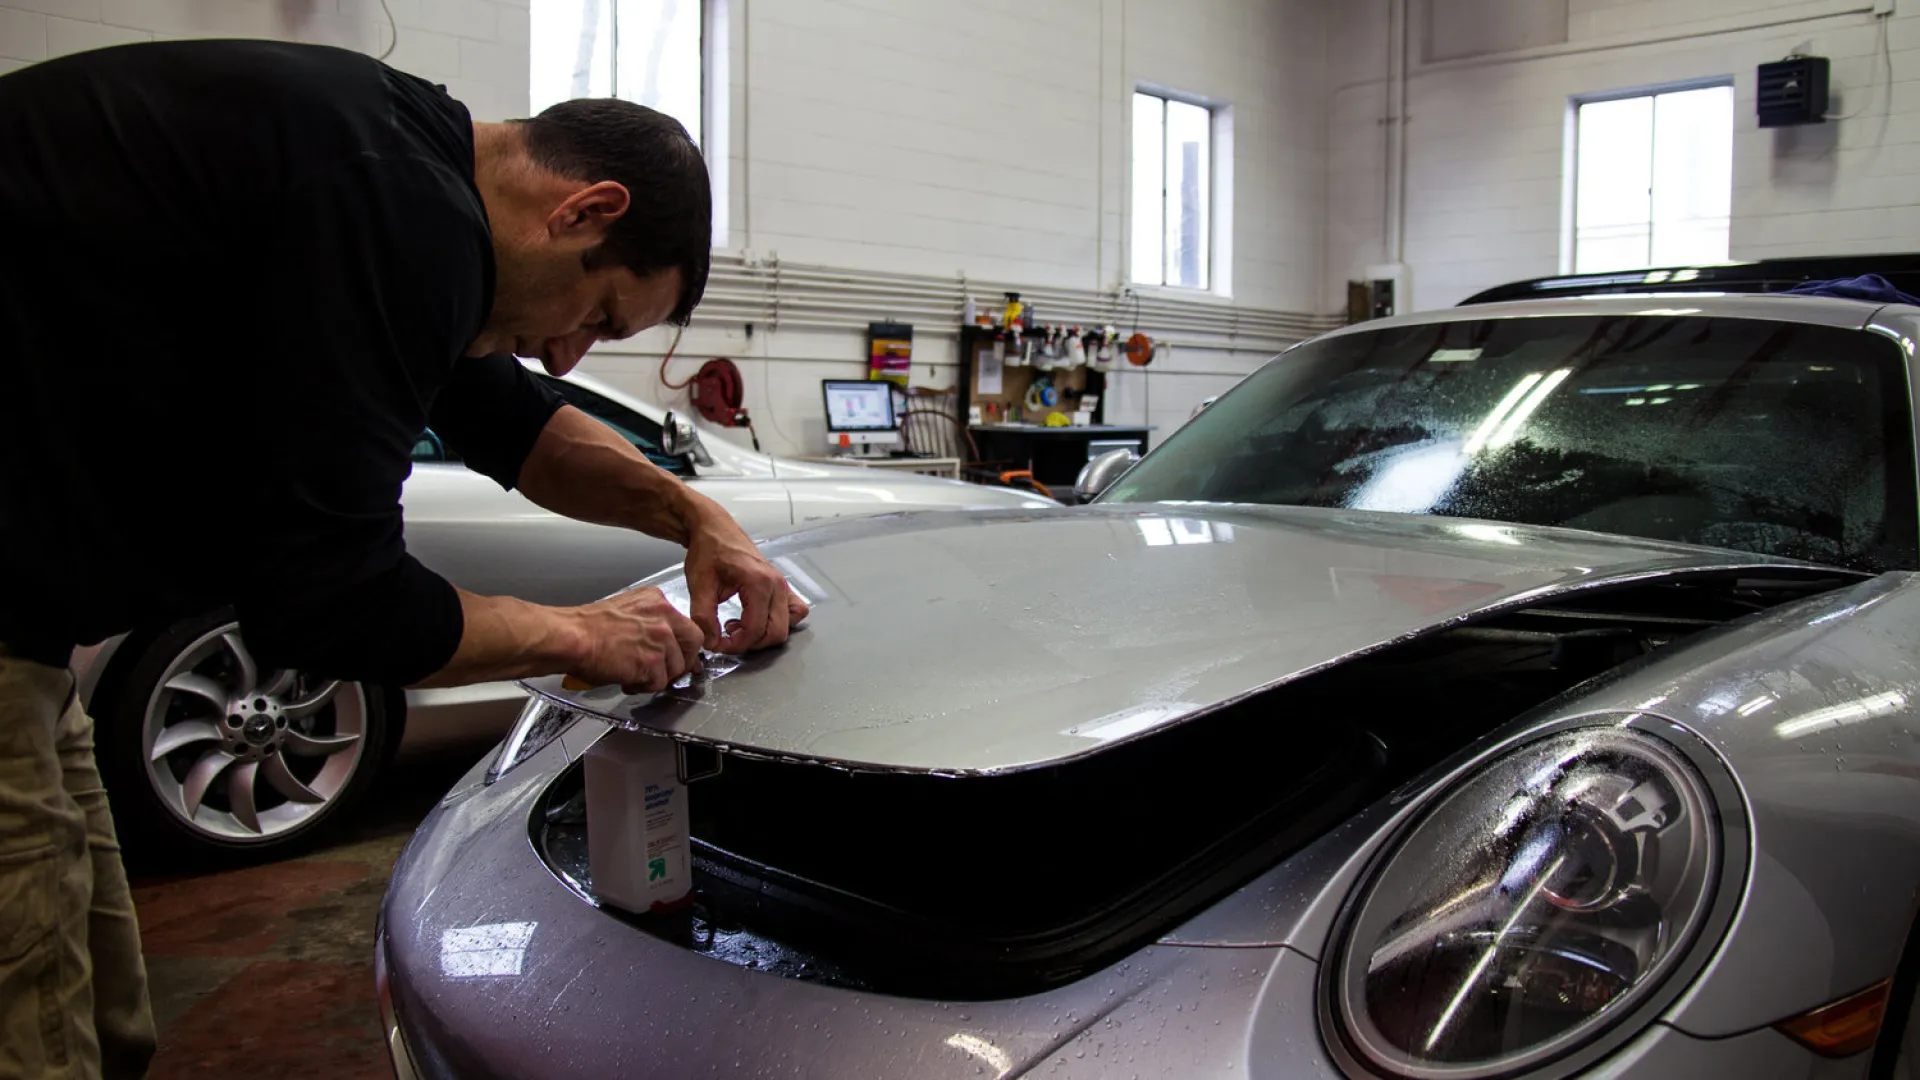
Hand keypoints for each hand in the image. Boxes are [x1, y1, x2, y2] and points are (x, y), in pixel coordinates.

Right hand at [565, 586, 706, 692]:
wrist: (571, 637)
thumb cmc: (587, 627)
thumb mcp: (627, 610)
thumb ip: (650, 622)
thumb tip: (664, 643)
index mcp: (657, 600)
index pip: (686, 624)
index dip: (682, 644)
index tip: (679, 654)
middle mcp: (664, 615)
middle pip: (693, 643)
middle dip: (681, 661)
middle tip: (665, 671)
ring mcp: (661, 638)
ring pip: (676, 667)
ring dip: (657, 677)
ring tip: (634, 674)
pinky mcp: (653, 661)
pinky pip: (658, 683)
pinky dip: (643, 686)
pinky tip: (626, 679)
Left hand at [683, 506, 811, 653]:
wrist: (715, 529)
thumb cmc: (708, 550)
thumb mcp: (699, 584)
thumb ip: (703, 617)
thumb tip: (711, 642)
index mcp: (758, 582)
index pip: (755, 629)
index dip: (735, 644)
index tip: (715, 644)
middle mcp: (777, 584)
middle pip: (777, 632)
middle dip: (751, 643)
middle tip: (727, 638)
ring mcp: (783, 585)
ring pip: (787, 625)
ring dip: (764, 634)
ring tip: (740, 626)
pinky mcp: (782, 586)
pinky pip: (795, 611)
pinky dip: (778, 622)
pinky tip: (754, 617)